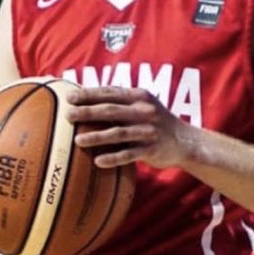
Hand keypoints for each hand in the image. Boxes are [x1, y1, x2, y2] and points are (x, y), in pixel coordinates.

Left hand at [66, 87, 193, 169]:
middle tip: (68, 115)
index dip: (89, 94)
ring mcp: (148, 131)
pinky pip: (128, 154)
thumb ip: (120, 101)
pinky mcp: (151, 150)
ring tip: (77, 141)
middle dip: (88, 112)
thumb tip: (86, 99)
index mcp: (139, 97)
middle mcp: (144, 111)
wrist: (185, 141)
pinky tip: (97, 161)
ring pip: (117, 133)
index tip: (69, 97)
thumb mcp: (142, 105)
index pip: (110, 93)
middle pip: (111, 111)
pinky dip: (113, 158)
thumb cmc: (154, 121)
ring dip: (96, 136)